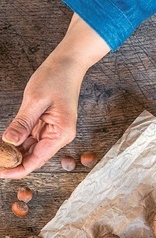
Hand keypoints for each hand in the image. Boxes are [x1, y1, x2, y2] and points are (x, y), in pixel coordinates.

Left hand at [0, 57, 82, 178]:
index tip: (0, 172)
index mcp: (61, 133)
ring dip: (14, 152)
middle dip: (13, 161)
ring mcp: (54, 131)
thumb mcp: (35, 100)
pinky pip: (30, 139)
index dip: (18, 169)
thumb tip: (9, 142)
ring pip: (30, 149)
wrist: (68, 64)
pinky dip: (17, 141)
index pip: (38, 159)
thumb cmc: (56, 78)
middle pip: (34, 157)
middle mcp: (59, 136)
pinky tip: (4, 142)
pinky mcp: (48, 126)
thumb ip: (22, 123)